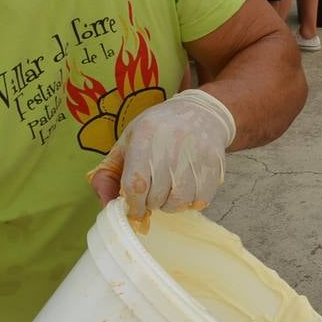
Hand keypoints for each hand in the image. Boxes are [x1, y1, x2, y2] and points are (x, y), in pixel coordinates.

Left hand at [89, 89, 235, 229]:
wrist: (202, 113)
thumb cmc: (159, 131)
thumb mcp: (128, 143)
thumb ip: (109, 175)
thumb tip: (106, 204)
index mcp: (145, 135)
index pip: (136, 184)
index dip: (133, 204)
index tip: (134, 208)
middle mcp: (171, 144)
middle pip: (157, 197)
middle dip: (152, 202)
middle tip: (154, 192)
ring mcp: (196, 154)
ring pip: (180, 202)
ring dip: (172, 204)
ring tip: (171, 190)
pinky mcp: (214, 163)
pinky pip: (201, 199)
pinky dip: (192, 201)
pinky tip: (188, 187)